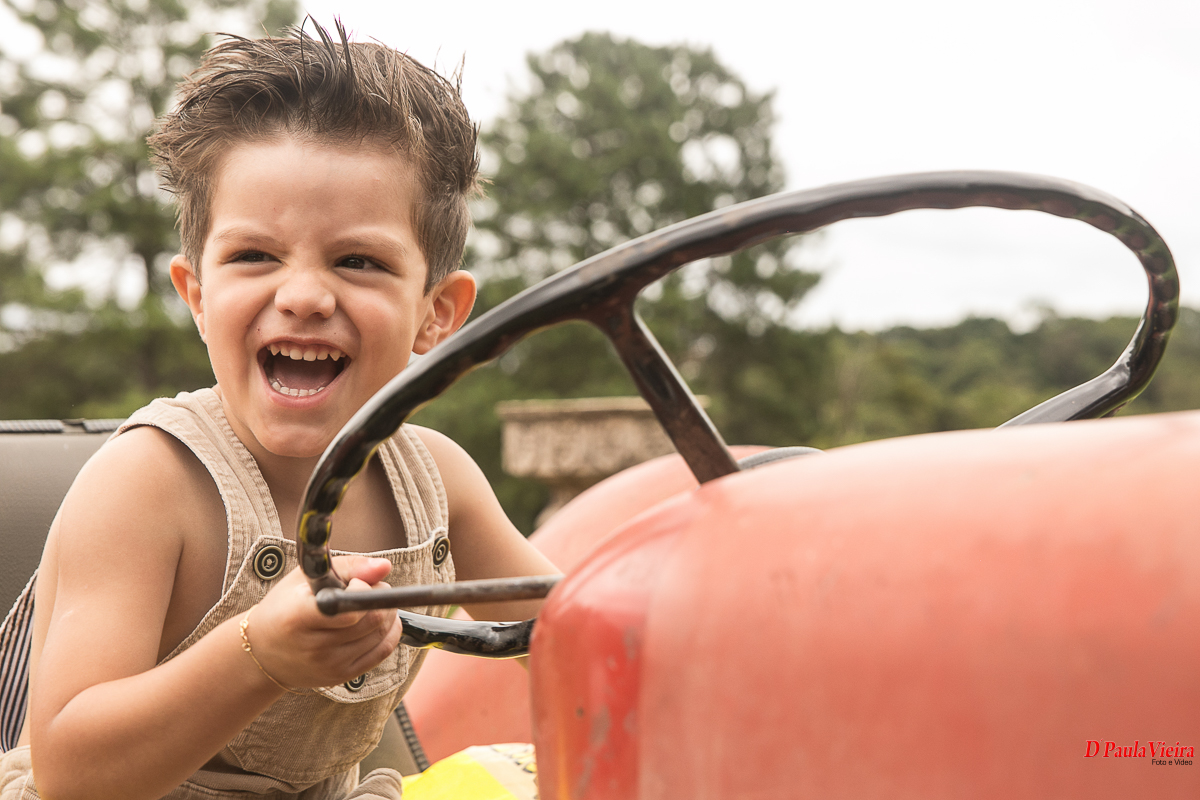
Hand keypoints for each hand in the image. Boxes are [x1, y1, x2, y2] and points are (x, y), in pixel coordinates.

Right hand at [244, 556, 402, 688]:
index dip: (363, 591)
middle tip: (373, 587)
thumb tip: (385, 567)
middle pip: (372, 620)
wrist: (263, 651)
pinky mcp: (341, 676)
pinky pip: (381, 652)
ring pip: (380, 634)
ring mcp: (329, 665)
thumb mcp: (307, 577)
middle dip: (381, 597)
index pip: (348, 608)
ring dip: (388, 613)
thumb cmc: (285, 606)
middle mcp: (314, 646)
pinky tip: (381, 620)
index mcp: (298, 617)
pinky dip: (390, 632)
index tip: (357, 582)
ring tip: (373, 602)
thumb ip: (349, 567)